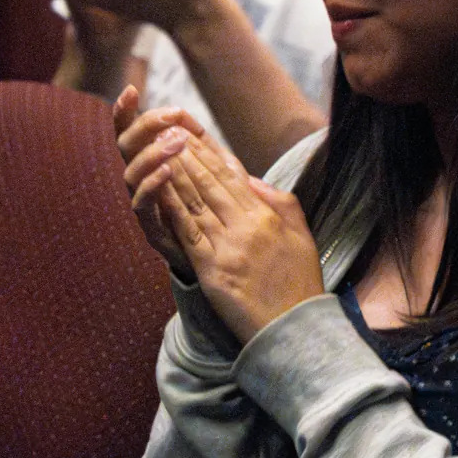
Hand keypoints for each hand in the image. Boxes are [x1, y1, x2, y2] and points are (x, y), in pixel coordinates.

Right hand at [117, 87, 207, 264]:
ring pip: (132, 174)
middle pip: (126, 148)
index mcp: (152, 164)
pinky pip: (143, 204)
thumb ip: (201, 147)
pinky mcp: (151, 228)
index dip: (126, 113)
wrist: (223, 256)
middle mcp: (141, 182)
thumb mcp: (214, 172)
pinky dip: (154, 185)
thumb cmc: (216, 209)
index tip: (130, 90)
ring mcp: (144, 205)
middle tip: (171, 116)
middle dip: (144, 127)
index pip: (133, 134)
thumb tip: (188, 119)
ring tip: (175, 142)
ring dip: (152, 154)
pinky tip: (168, 171)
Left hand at [130, 119, 324, 343]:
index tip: (190, 133)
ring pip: (195, 202)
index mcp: (267, 216)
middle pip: (210, 183)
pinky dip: (170, 209)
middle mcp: (247, 225)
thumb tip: (253, 180)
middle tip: (166, 131)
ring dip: (173, 174)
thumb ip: (279, 203)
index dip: (208, 153)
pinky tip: (157, 191)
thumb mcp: (301, 235)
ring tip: (157, 151)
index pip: (232, 176)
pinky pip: (187, 233)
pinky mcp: (212, 269)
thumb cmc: (299, 282)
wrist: (294, 326)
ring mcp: (228, 246)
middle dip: (186, 155)